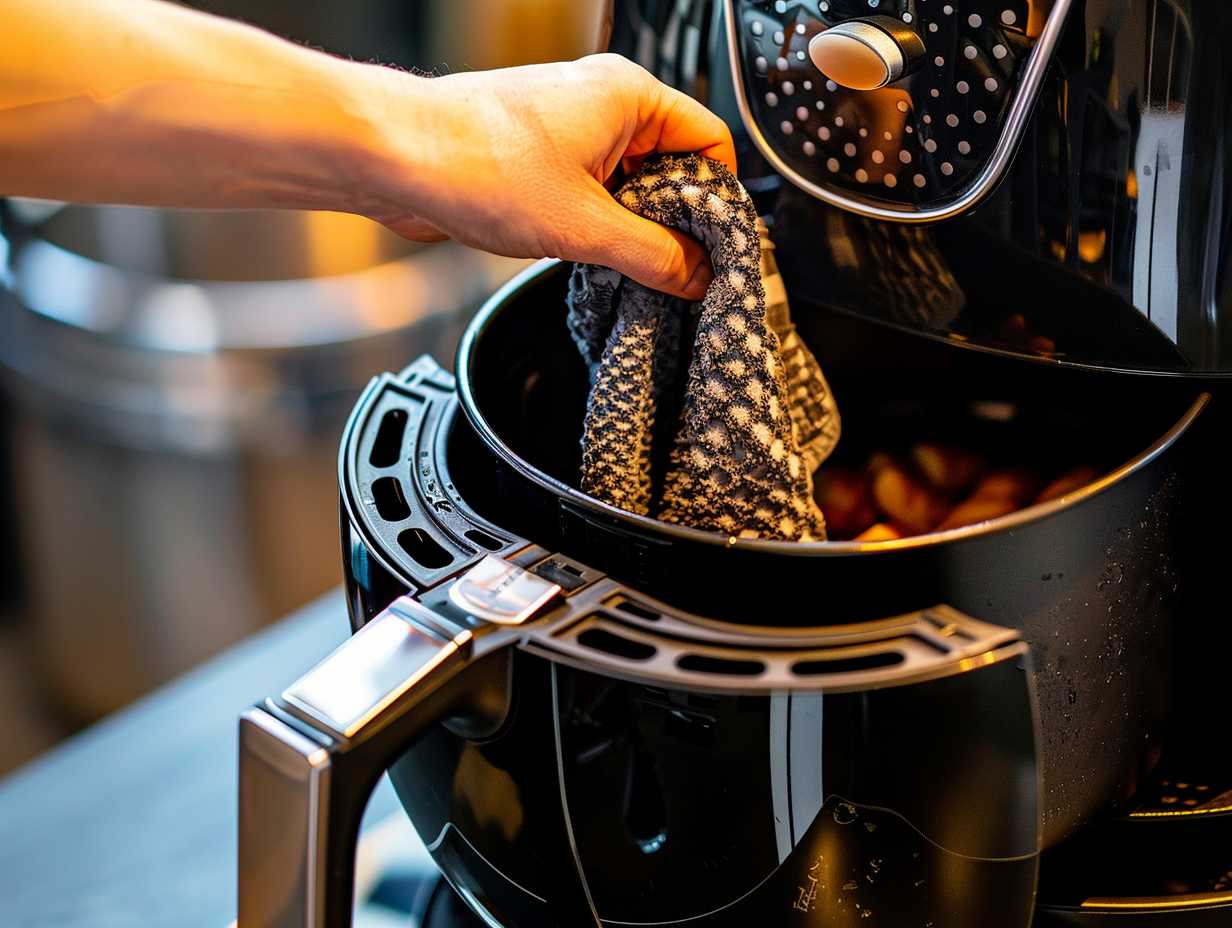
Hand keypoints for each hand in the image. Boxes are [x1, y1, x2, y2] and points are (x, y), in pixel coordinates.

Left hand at [350, 54, 735, 299]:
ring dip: (631, 227)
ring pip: (630, 183)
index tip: (715, 252)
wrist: (394, 160)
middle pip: (673, 166)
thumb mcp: (585, 226)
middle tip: (670, 270)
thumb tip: (697, 277)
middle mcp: (604, 103)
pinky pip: (592, 191)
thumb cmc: (477, 163)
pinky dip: (597, 223)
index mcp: (630, 96)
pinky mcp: (540, 156)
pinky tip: (586, 255)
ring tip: (619, 264)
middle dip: (674, 220)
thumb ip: (653, 255)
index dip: (720, 201)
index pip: (712, 143)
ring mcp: (569, 128)